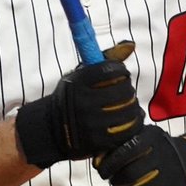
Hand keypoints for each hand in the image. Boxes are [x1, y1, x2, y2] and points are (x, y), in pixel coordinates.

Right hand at [14, 42, 144, 167]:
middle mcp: (84, 102)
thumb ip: (102, 63)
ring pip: (128, 110)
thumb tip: (131, 45)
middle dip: (127, 89)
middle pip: (122, 91)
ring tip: (129, 105)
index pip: (111, 70)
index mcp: (78, 82)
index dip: (120, 71)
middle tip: (125, 91)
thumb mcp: (79, 77)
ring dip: (133, 106)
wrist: (51, 129)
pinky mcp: (98, 140)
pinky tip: (131, 119)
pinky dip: (133, 123)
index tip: (120, 73)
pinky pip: (127, 130)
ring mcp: (91, 123)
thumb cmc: (70, 97)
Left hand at [93, 125, 185, 185]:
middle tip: (115, 181)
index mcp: (152, 140)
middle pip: (130, 176)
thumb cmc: (154, 150)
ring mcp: (169, 179)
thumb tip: (97, 162)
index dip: (109, 164)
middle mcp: (163, 158)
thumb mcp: (140, 138)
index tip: (102, 170)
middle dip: (116, 181)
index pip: (125, 152)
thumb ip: (118, 146)